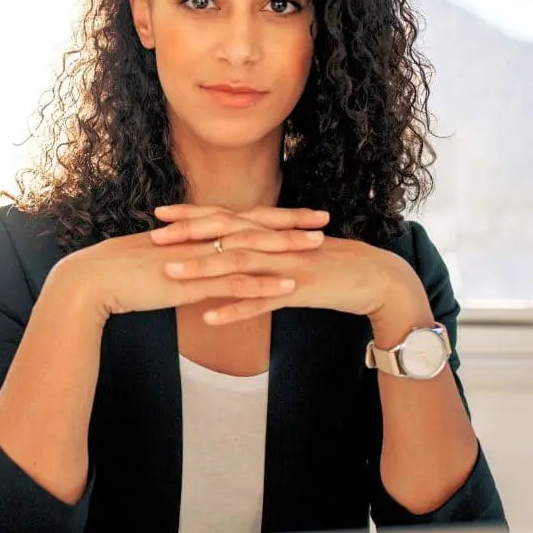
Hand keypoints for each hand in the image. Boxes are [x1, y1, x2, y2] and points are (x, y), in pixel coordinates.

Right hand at [48, 205, 330, 323]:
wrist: (92, 280)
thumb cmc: (118, 275)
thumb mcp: (156, 263)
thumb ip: (179, 261)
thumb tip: (192, 265)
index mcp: (191, 232)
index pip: (240, 219)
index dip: (271, 216)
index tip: (299, 214)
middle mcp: (198, 239)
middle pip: (252, 226)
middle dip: (290, 222)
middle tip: (323, 219)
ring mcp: (196, 259)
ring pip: (250, 249)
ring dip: (285, 248)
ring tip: (317, 248)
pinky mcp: (191, 282)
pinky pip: (233, 281)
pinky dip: (262, 283)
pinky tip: (288, 286)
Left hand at [152, 204, 423, 324]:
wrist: (380, 279)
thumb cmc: (335, 267)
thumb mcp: (294, 254)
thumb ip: (265, 251)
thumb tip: (235, 251)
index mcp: (272, 232)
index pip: (225, 218)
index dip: (191, 215)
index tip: (159, 214)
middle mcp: (276, 243)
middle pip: (225, 235)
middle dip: (187, 236)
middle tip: (152, 238)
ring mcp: (287, 266)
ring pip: (237, 266)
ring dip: (202, 270)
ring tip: (169, 274)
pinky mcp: (300, 290)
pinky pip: (263, 301)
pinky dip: (236, 309)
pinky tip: (209, 317)